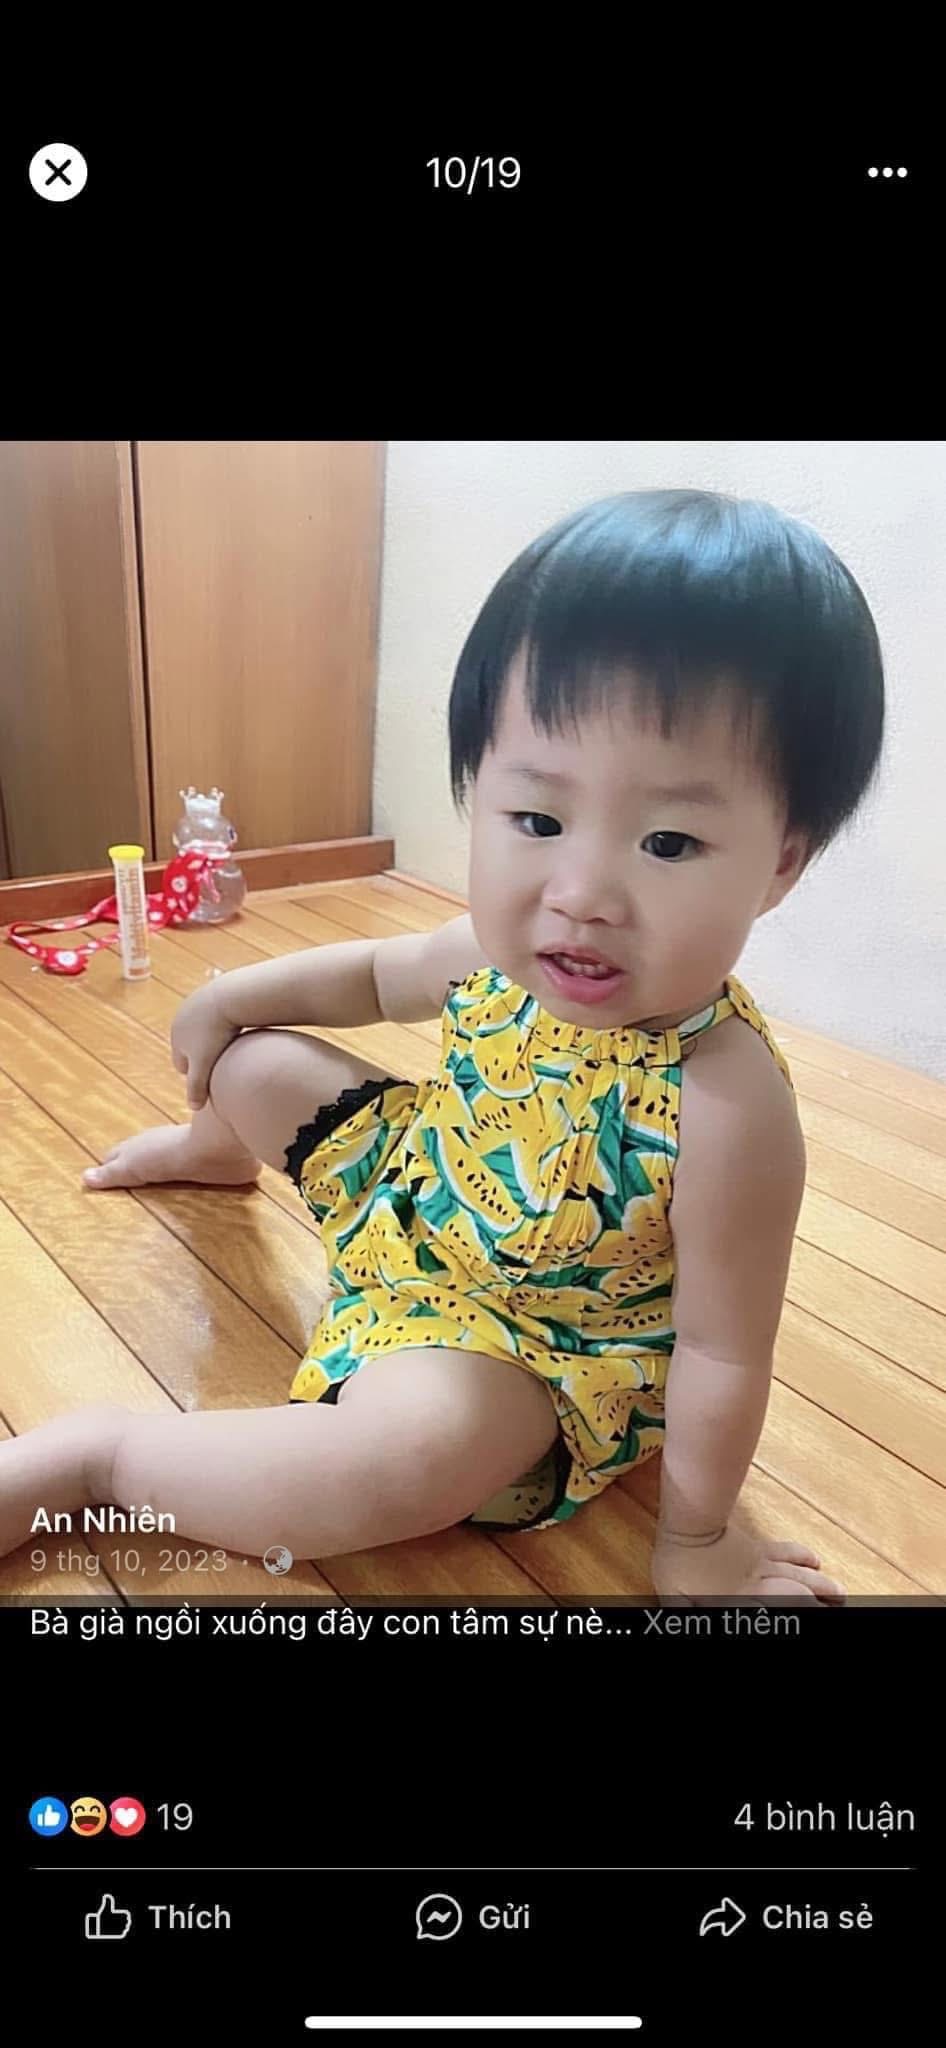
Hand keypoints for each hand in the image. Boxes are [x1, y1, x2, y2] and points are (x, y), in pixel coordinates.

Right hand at [170, 983, 240, 1109]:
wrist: (231, 995)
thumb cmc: (217, 1032)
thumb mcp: (204, 1064)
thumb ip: (197, 1088)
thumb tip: (193, 1108)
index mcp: (176, 1036)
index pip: (182, 1065)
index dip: (197, 1076)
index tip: (213, 1082)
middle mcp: (182, 1018)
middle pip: (192, 1048)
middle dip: (204, 1059)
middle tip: (223, 1069)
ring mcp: (196, 1004)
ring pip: (206, 1031)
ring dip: (216, 1040)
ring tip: (234, 1051)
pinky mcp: (214, 994)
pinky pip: (219, 1017)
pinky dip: (226, 1025)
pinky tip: (242, 1032)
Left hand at [652, 1522, 846, 1604]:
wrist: (688, 1526)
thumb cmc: (680, 1565)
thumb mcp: (679, 1601)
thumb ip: (686, 1617)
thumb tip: (688, 1625)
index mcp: (742, 1599)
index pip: (779, 1611)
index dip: (800, 1612)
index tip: (819, 1614)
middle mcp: (759, 1583)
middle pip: (797, 1593)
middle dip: (819, 1600)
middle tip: (840, 1604)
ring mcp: (761, 1563)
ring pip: (798, 1574)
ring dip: (821, 1583)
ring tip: (840, 1592)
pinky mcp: (757, 1546)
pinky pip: (785, 1551)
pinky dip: (802, 1555)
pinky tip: (815, 1559)